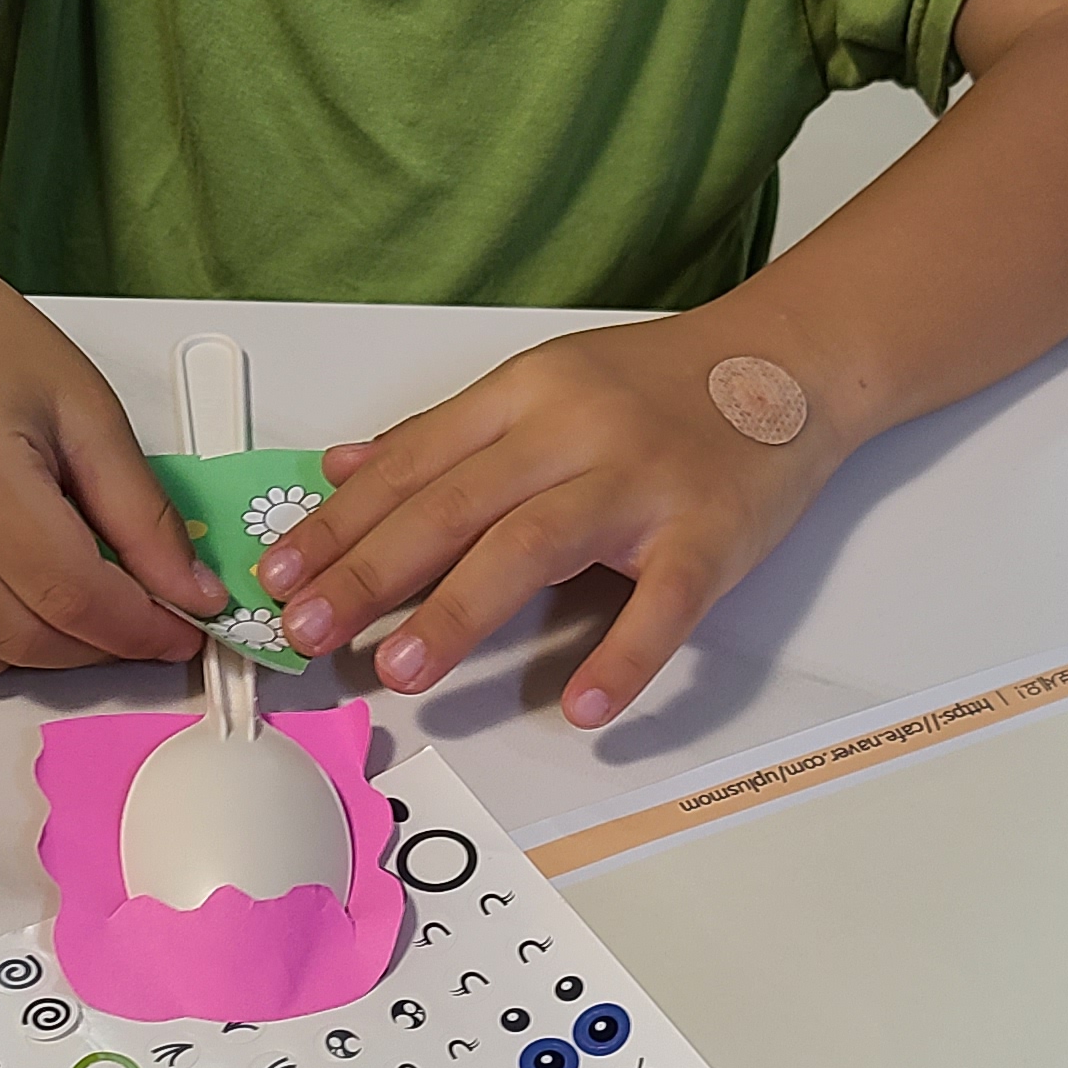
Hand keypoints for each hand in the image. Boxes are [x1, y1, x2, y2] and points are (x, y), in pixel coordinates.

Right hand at [0, 247, 224, 681]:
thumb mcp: (82, 407)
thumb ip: (141, 513)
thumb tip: (190, 600)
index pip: (69, 595)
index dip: (138, 629)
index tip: (180, 634)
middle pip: (22, 640)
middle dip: (95, 645)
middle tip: (133, 618)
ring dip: (36, 644)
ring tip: (55, 584)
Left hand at [254, 312, 847, 726]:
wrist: (790, 361)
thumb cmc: (658, 386)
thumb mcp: (542, 385)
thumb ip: (443, 434)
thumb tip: (342, 469)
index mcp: (524, 395)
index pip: (412, 465)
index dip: (338, 522)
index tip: (277, 574)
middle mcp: (573, 432)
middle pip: (455, 504)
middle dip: (371, 570)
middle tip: (308, 628)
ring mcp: (643, 484)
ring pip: (536, 544)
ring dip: (461, 609)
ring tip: (402, 668)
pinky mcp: (711, 535)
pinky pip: (662, 603)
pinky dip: (624, 657)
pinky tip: (584, 706)